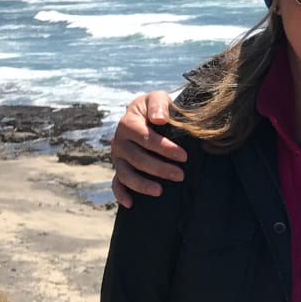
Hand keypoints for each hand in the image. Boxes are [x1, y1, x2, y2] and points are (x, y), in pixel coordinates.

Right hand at [110, 90, 184, 206]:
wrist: (150, 113)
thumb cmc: (157, 107)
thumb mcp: (158, 97)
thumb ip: (159, 104)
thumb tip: (159, 120)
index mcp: (128, 123)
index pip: (145, 138)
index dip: (164, 148)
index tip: (183, 156)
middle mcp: (119, 141)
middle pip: (137, 158)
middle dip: (159, 168)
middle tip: (180, 176)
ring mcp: (118, 157)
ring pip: (126, 174)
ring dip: (142, 184)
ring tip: (160, 191)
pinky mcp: (120, 168)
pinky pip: (117, 183)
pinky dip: (121, 194)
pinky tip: (130, 204)